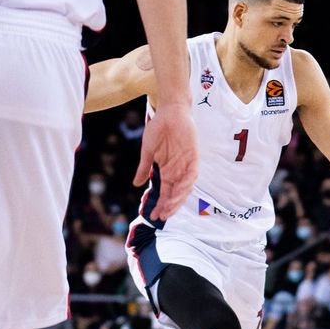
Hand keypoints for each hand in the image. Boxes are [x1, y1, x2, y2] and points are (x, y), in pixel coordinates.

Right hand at [136, 103, 198, 220]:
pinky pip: (192, 173)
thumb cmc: (158, 130)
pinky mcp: (194, 156)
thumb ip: (144, 168)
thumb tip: (135, 184)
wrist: (169, 112)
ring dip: (177, 198)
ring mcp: (186, 164)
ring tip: (169, 207)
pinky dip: (187, 183)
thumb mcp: (148, 151)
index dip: (161, 205)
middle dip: (169, 206)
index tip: (153, 216)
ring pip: (184, 187)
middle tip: (161, 216)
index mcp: (167, 171)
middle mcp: (178, 171)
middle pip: (175, 194)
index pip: (165, 193)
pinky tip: (180, 190)